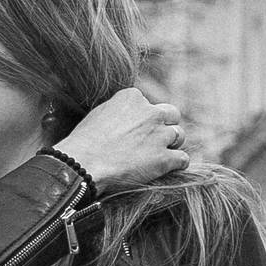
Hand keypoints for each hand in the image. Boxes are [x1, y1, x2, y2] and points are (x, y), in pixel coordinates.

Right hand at [55, 89, 188, 193]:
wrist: (83, 165)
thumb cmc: (84, 143)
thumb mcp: (99, 114)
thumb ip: (118, 111)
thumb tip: (124, 118)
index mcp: (132, 97)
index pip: (148, 104)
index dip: (144, 119)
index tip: (136, 131)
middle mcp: (150, 112)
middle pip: (171, 115)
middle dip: (165, 126)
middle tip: (154, 141)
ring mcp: (159, 135)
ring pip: (179, 135)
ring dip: (172, 145)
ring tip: (158, 156)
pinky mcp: (164, 158)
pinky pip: (182, 159)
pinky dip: (178, 164)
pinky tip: (170, 168)